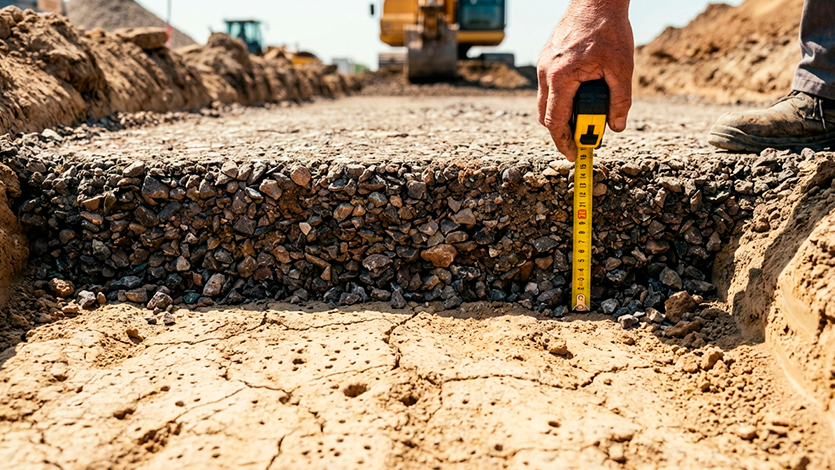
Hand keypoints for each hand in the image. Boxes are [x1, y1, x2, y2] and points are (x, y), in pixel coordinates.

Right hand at [537, 0, 633, 160]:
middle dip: (562, 132)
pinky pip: (549, 88)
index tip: (575, 155)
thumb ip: (620, 101)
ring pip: (546, 102)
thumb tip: (617, 126)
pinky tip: (582, 96)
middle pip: (546, 115)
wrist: (596, 0)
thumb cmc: (609, 30)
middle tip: (582, 140)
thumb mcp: (622, 69)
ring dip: (563, 114)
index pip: (555, 121)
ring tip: (586, 117)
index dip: (564, 142)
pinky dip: (562, 99)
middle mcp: (546, 72)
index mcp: (561, 77)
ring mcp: (543, 65)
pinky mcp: (547, 59)